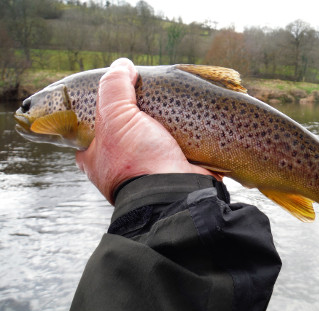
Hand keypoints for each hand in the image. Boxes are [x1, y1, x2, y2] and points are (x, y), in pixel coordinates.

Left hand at [76, 58, 217, 203]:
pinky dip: (180, 136)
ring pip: (151, 140)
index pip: (87, 135)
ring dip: (160, 126)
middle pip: (123, 134)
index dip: (96, 116)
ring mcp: (148, 171)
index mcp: (96, 160)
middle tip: (144, 98)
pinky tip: (185, 120)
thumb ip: (114, 87)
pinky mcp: (172, 170)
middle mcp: (120, 168)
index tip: (110, 100)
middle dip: (134, 118)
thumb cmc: (136, 159)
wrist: (175, 191)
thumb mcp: (116, 116)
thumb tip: (123, 65)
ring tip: (167, 104)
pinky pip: (174, 148)